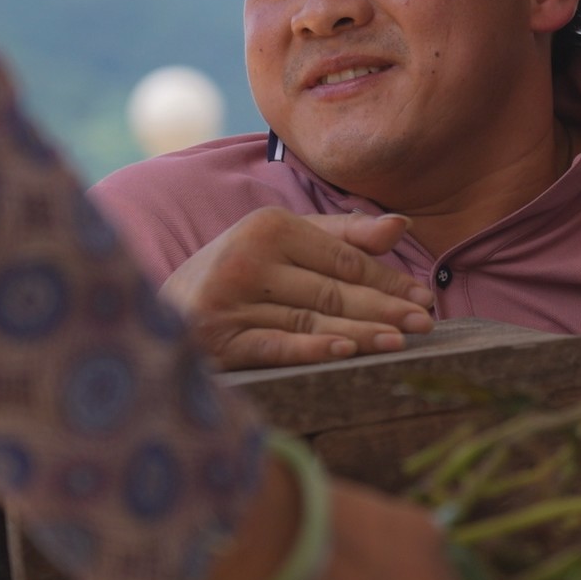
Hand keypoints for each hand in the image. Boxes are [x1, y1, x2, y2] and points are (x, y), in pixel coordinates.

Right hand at [163, 207, 435, 368]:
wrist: (155, 312)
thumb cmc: (237, 275)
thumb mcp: (284, 243)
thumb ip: (343, 236)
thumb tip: (402, 226)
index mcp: (269, 225)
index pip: (344, 258)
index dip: (388, 278)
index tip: (423, 295)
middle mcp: (249, 257)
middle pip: (333, 290)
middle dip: (384, 307)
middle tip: (425, 322)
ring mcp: (231, 300)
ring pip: (311, 320)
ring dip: (360, 333)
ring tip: (399, 342)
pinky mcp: (219, 339)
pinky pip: (274, 345)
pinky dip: (311, 350)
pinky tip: (346, 354)